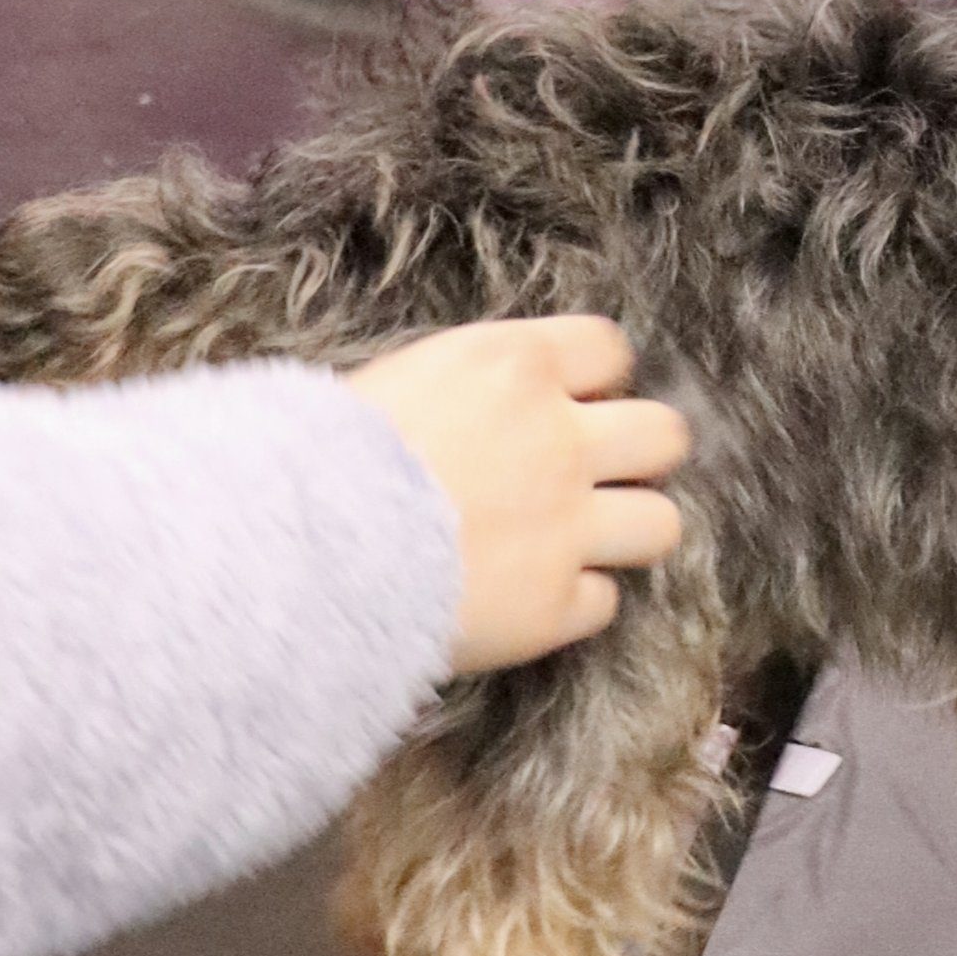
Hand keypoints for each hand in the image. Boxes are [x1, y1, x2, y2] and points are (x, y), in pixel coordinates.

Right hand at [347, 317, 690, 673]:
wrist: (291, 557)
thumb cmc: (317, 459)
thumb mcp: (396, 382)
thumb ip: (470, 387)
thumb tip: (488, 399)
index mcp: (515, 366)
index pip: (609, 348)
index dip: (596, 378)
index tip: (573, 400)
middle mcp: (559, 439)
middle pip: (665, 435)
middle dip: (640, 453)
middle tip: (595, 473)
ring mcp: (565, 527)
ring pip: (661, 524)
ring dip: (627, 532)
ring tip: (581, 541)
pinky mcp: (551, 607)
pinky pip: (604, 602)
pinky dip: (573, 603)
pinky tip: (529, 599)